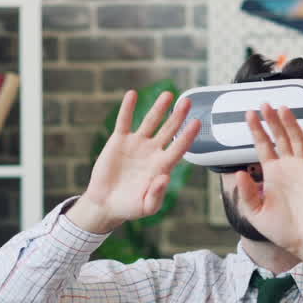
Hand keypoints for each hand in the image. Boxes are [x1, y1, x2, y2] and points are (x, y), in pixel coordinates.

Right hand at [68, 91, 198, 233]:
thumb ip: (156, 195)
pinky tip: (133, 95)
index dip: (188, 136)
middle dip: (178, 116)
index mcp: (162, 166)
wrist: (106, 203)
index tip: (197, 123)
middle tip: (187, 102)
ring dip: (159, 108)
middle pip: (169, 130)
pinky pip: (124, 121)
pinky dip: (128, 108)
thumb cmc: (129, 207)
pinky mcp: (119, 141)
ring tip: (168, 95)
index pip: (179, 148)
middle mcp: (152, 152)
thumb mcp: (146, 207)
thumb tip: (165, 178)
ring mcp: (137, 144)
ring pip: (150, 122)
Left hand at [234, 104, 302, 277]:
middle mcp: (288, 167)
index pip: (264, 146)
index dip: (257, 130)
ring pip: (296, 140)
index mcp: (272, 173)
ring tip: (282, 108)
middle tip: (264, 104)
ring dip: (290, 124)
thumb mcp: (255, 212)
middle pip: (279, 137)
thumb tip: (238, 173)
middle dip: (272, 120)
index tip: (249, 115)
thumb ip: (247, 193)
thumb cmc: (280, 229)